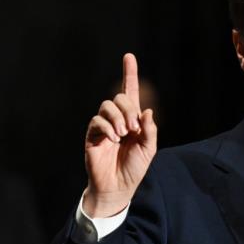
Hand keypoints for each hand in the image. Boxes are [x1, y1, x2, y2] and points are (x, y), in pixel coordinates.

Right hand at [83, 53, 157, 217]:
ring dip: (118, 118)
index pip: (131, 92)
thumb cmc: (134, 167)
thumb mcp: (149, 149)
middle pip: (119, 97)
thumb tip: (147, 111)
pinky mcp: (92, 135)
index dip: (130, 74)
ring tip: (123, 135)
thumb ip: (150, 130)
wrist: (118, 186)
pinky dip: (107, 127)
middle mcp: (118, 119)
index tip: (129, 56)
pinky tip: (113, 139)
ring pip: (106, 106)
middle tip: (134, 129)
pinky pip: (96, 120)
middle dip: (129, 109)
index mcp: (133, 119)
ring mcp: (104, 126)